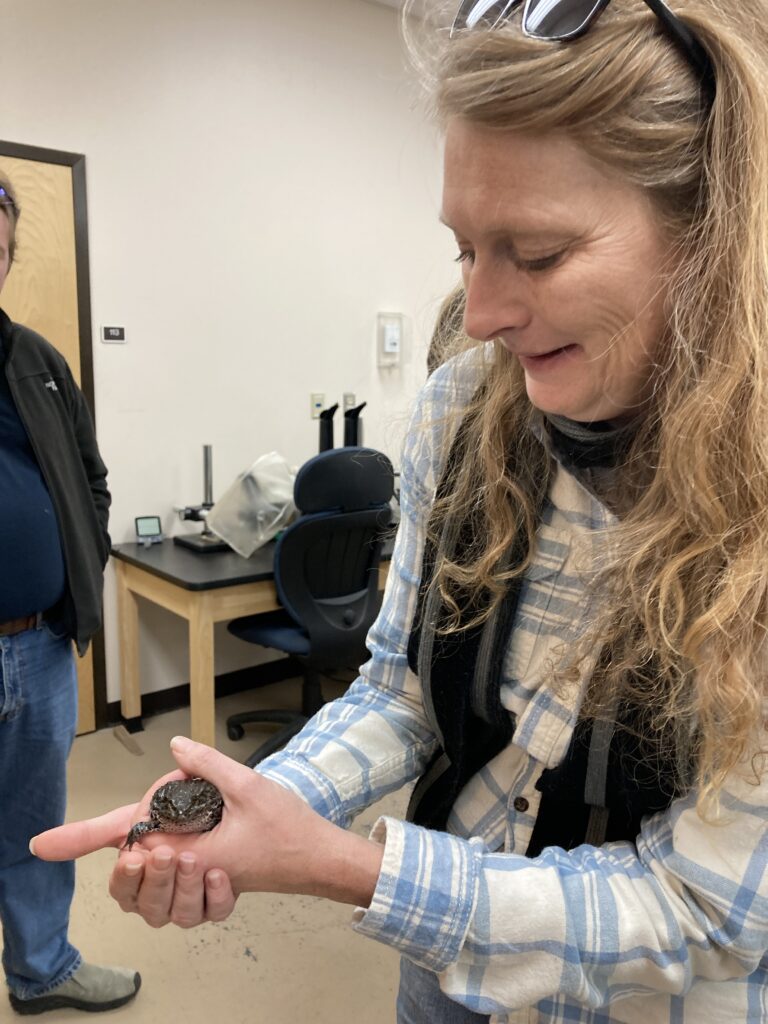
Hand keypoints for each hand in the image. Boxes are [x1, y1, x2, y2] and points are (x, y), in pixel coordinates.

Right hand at [30, 765, 236, 927]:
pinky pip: (217, 911)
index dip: (127, 879)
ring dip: (187, 888)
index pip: (123, 891)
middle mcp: (159, 900)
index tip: (134, 857)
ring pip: (182, 915)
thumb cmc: (167, 821)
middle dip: (157, 881)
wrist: (216, 813)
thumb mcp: (128, 819)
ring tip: (195, 859)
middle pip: (151, 907)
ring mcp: (188, 904)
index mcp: (136, 883)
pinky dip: (218, 896)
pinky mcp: (217, 904)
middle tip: (166, 853)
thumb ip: (87, 832)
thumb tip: (36, 844)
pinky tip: (218, 874)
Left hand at [32, 736, 383, 928]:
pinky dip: (183, 864)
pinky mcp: (208, 881)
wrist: (318, 859)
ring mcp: (196, 881)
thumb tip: (176, 748)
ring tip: (188, 830)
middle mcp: (188, 873)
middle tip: (174, 816)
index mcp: (191, 852)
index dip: (79, 839)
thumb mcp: (248, 785)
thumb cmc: (288, 829)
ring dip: (161, 856)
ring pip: (152, 880)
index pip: (125, 842)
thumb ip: (207, 765)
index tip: (43, 844)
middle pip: (133, 866)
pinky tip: (203, 843)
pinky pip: (176, 881)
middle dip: (140, 844)